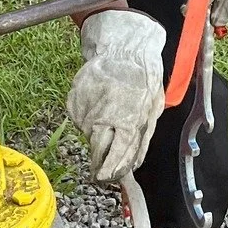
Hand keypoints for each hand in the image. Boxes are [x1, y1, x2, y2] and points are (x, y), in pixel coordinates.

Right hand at [67, 10, 165, 183]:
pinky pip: (78, 118)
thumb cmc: (143, 79)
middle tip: (98, 166)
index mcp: (129, 121)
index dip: (111, 170)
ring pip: (86, 133)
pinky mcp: (75, 99)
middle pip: (98, 149)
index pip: (118, 155)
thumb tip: (133, 165)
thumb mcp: (152, 110)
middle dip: (98, 162)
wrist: (123, 49)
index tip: (106, 178)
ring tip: (105, 117)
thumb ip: (142, 140)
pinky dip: (85, 117)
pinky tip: (97, 104)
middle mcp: (106, 117)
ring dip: (94, 134)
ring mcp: (88, 107)